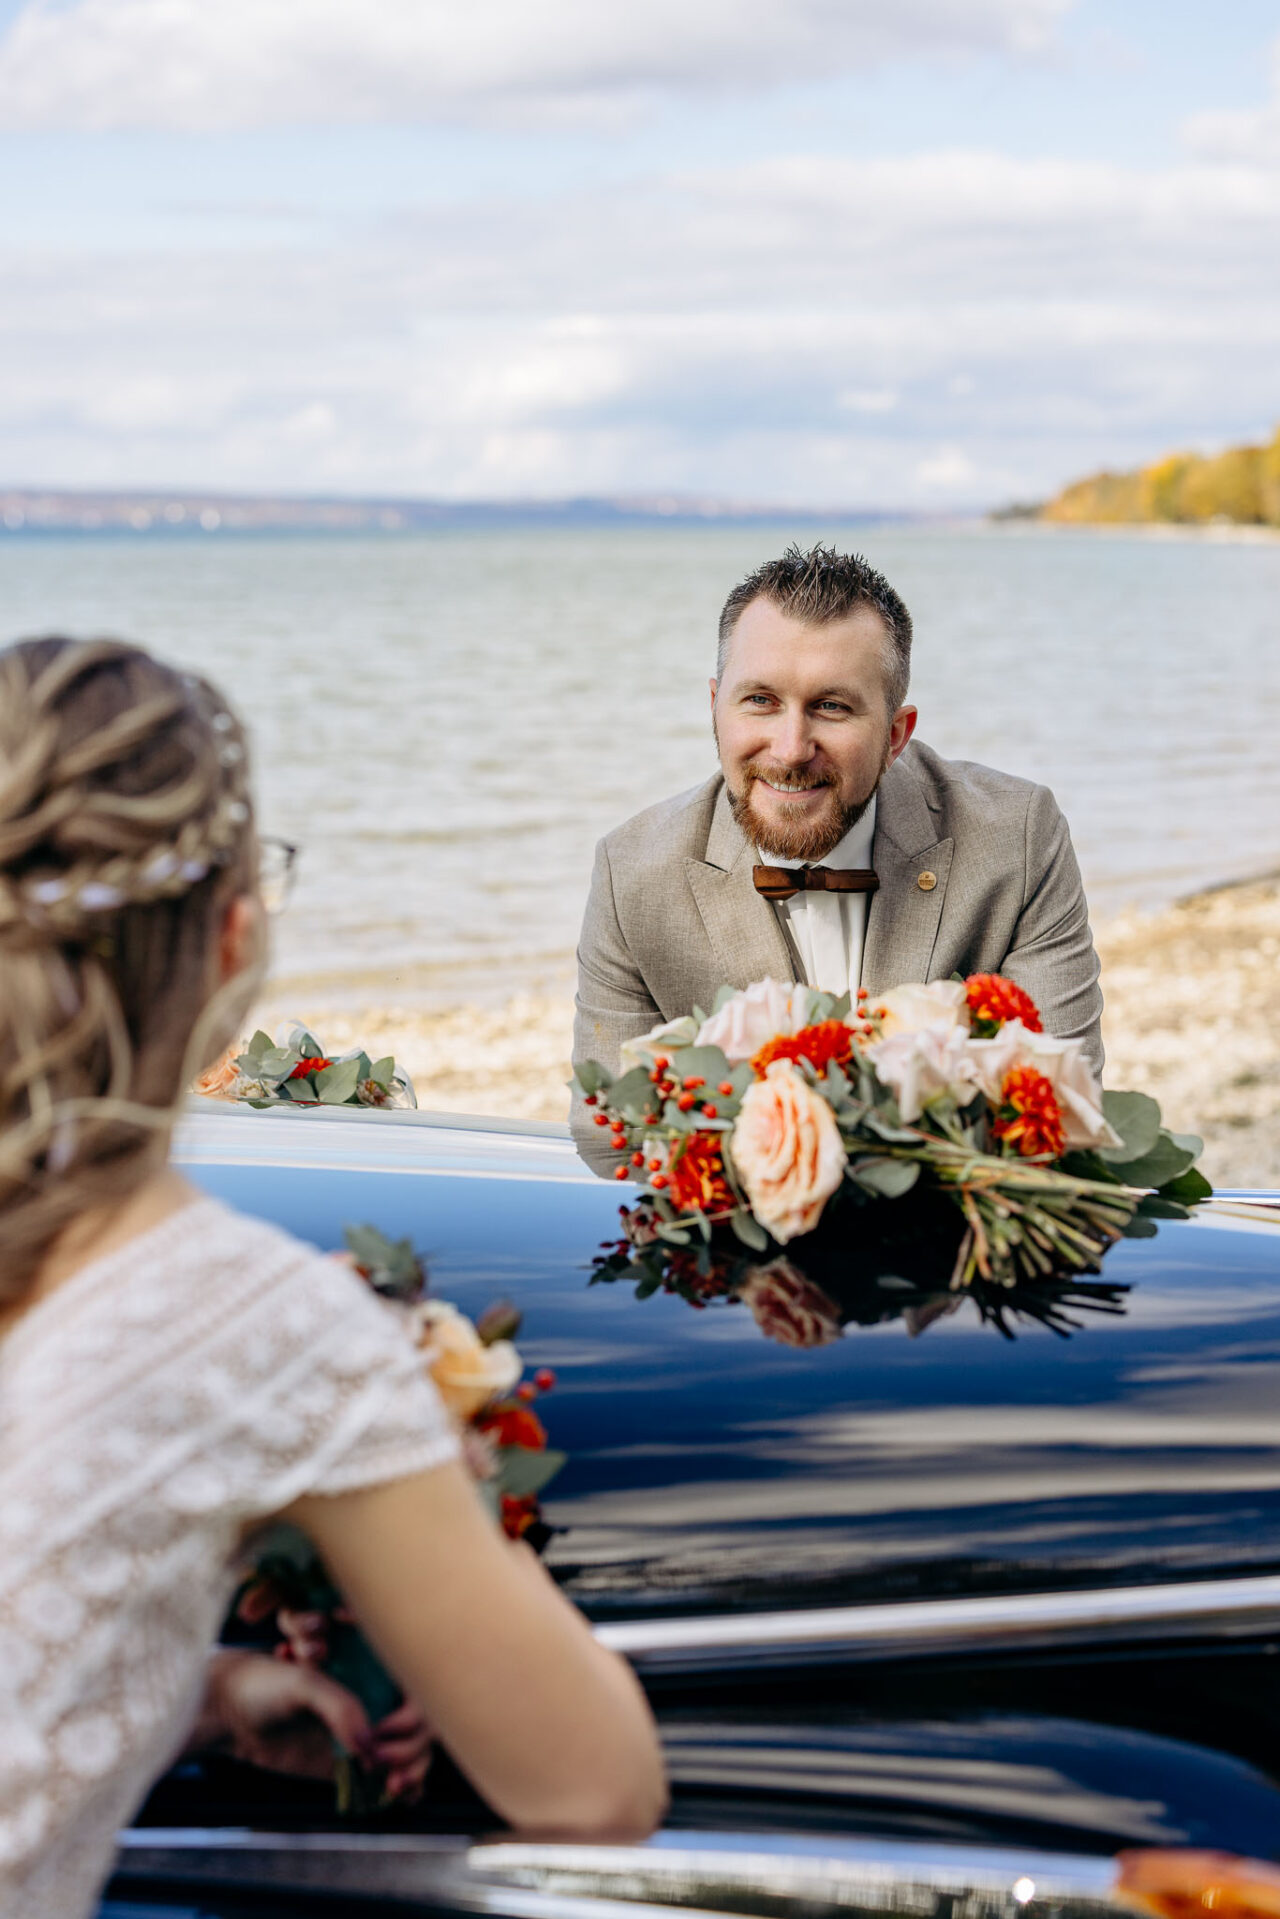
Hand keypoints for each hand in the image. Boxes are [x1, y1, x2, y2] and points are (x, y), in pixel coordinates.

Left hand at [197, 1650, 433, 1796]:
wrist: (231, 1712)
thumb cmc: (266, 1684)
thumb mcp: (304, 1684)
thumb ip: (340, 1708)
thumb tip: (369, 1746)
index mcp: (370, 1669)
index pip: (418, 1691)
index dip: (413, 1716)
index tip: (383, 1731)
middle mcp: (375, 1700)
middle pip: (422, 1727)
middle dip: (411, 1749)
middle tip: (377, 1762)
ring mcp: (366, 1733)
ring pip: (415, 1753)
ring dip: (413, 1771)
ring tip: (389, 1787)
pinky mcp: (354, 1763)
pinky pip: (394, 1776)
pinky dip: (407, 1788)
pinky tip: (398, 1796)